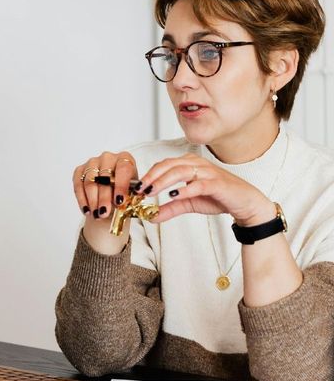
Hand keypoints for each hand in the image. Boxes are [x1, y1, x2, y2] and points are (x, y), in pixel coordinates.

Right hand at [73, 152, 137, 251]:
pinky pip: (78, 185)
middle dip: (104, 198)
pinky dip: (82, 199)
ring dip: (92, 201)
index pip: (123, 169)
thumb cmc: (123, 193)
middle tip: (104, 213)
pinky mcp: (80, 170)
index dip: (121, 186)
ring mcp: (92, 162)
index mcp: (125, 159)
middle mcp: (108, 157)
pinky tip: (87, 211)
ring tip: (96, 215)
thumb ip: (128, 197)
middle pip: (104, 177)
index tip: (120, 201)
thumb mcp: (131, 195)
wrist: (111, 195)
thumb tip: (122, 203)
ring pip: (90, 182)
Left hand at [137, 156, 275, 225]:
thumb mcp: (188, 204)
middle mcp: (197, 164)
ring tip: (151, 192)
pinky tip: (173, 196)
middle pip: (168, 165)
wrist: (244, 204)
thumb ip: (170, 208)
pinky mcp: (217, 183)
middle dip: (151, 177)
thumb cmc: (217, 198)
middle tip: (139, 190)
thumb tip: (150, 217)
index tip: (136, 188)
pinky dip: (185, 189)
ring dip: (163, 181)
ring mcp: (208, 172)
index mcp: (188, 164)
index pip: (163, 165)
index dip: (148, 175)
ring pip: (181, 171)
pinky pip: (199, 184)